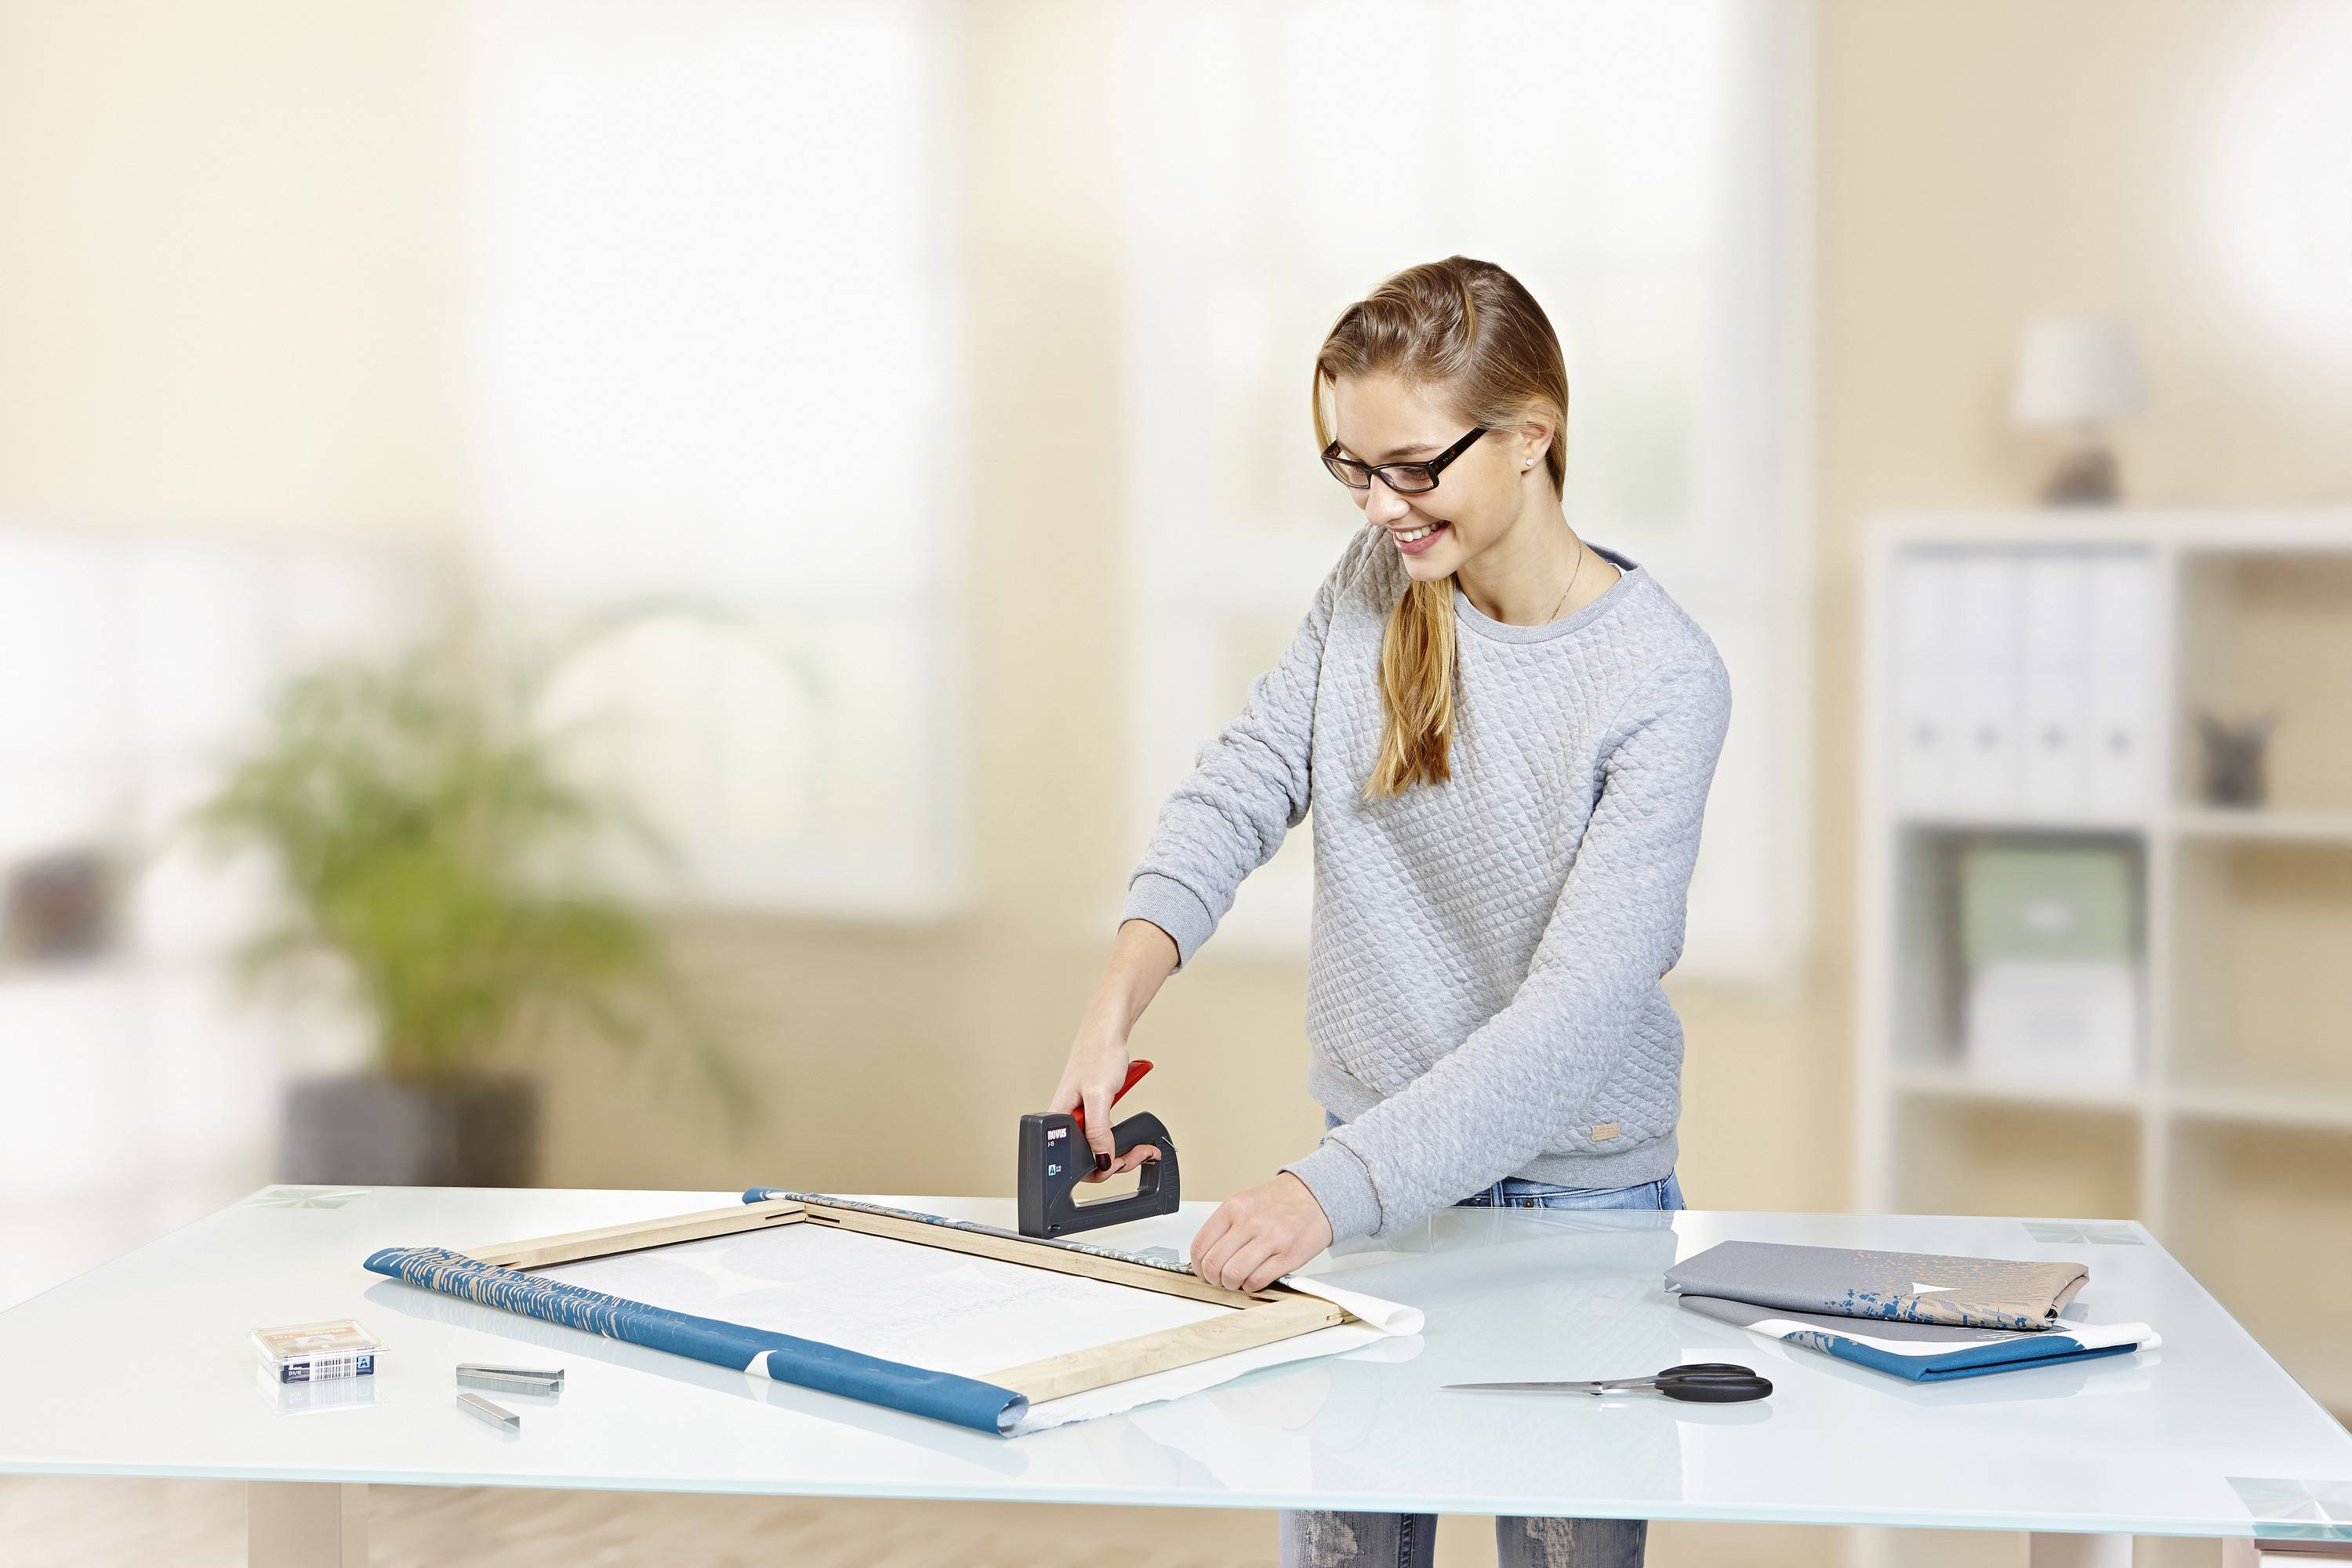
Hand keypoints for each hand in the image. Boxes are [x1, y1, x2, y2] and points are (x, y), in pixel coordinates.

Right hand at [1047, 1018, 1159, 1183]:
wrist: (1107, 1032)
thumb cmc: (1097, 1054)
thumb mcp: (1099, 1094)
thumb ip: (1098, 1129)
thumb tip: (1101, 1159)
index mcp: (1060, 1119)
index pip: (1074, 1161)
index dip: (1099, 1167)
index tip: (1120, 1161)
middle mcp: (1068, 1121)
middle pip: (1089, 1158)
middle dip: (1116, 1161)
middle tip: (1138, 1153)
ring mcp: (1082, 1116)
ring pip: (1100, 1148)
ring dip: (1122, 1152)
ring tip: (1143, 1148)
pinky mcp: (1094, 1110)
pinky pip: (1106, 1135)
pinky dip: (1122, 1140)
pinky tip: (1136, 1138)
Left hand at [1188, 1172, 1333, 1291]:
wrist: (1316, 1195)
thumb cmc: (1280, 1201)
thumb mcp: (1245, 1201)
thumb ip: (1224, 1226)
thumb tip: (1205, 1255)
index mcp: (1234, 1207)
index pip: (1200, 1245)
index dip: (1198, 1266)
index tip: (1203, 1270)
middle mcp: (1249, 1222)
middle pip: (1214, 1264)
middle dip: (1213, 1279)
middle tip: (1220, 1278)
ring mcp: (1270, 1239)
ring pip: (1233, 1275)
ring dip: (1231, 1284)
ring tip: (1237, 1280)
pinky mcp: (1288, 1256)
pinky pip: (1257, 1281)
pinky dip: (1250, 1286)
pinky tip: (1254, 1279)